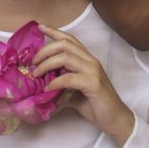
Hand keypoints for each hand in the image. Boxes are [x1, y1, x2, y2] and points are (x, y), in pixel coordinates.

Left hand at [32, 26, 134, 146]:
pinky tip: (47, 88)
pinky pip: (69, 78)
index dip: (54, 31)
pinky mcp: (93, 84)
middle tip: (33, 62)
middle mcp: (90, 60)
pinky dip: (55, 82)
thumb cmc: (95, 104)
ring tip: (36, 74)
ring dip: (47, 64)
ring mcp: (92, 71)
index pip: (69, 39)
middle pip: (64, 45)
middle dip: (45, 50)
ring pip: (65, 57)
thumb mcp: (74, 92)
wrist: (116, 119)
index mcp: (87, 59)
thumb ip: (61, 84)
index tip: (40, 27)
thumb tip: (40, 85)